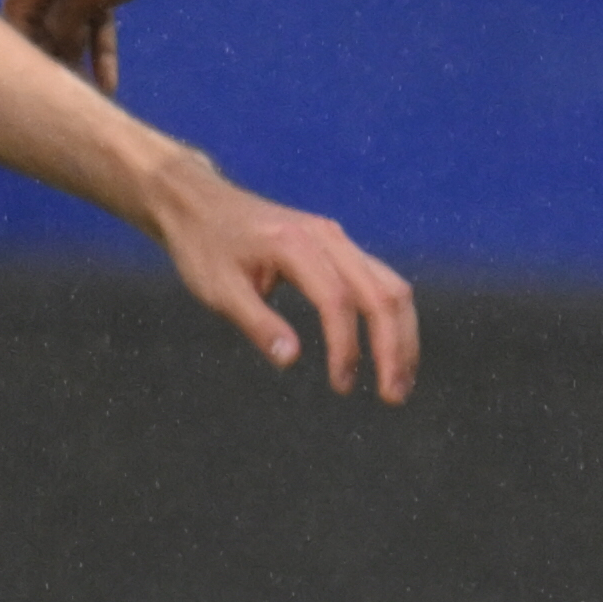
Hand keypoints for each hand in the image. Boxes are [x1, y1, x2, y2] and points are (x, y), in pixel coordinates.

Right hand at [0, 0, 197, 96]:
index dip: (19, 58)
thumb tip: (49, 57)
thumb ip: (61, 27)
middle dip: (47, 64)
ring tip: (83, 102)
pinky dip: (99, 48)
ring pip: (67, 29)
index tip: (29, 94)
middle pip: (37, 29)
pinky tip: (108, 82)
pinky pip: (93, 21)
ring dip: (75, 61)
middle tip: (57, 105)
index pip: (11, 25)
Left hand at [141, 147, 419, 401]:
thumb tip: (291, 359)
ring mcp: (337, 238)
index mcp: (294, 244)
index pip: (336, 300)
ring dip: (402, 336)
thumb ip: (256, 323)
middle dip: (393, 348)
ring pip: (391, 286)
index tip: (342, 386)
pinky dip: (392, 319)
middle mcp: (326, 236)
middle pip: (381, 292)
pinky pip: (380, 281)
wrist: (200, 204)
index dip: (346, 347)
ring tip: (400, 383)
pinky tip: (389, 352)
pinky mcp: (340, 246)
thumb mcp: (218, 290)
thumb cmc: (205, 248)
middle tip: (393, 398)